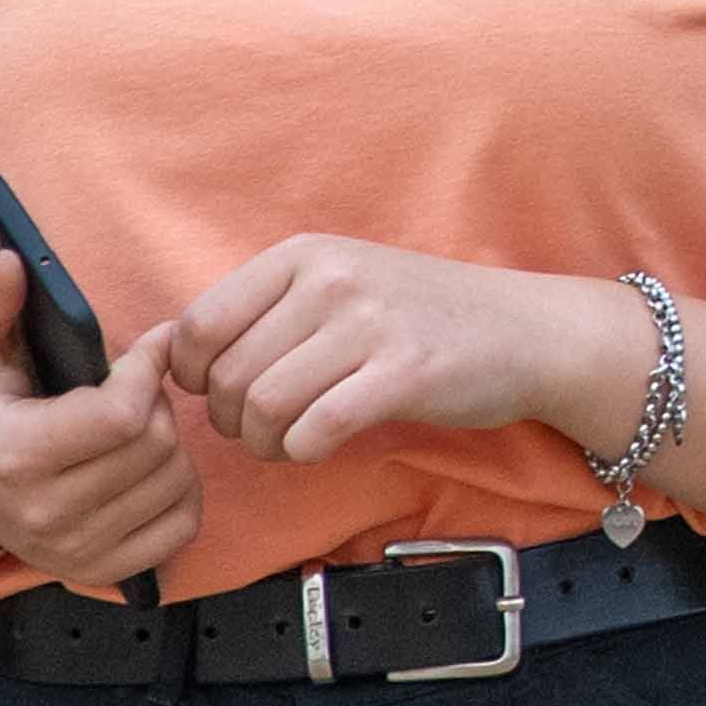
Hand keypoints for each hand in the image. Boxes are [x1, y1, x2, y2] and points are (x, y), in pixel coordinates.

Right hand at [0, 251, 195, 590]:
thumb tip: (13, 262)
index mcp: (14, 455)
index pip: (122, 415)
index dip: (148, 372)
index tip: (149, 350)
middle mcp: (43, 513)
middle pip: (156, 446)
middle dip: (158, 404)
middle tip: (137, 389)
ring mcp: (73, 550)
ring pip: (176, 482)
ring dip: (171, 444)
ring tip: (135, 425)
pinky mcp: (101, 571)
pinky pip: (183, 525)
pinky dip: (181, 491)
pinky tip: (148, 466)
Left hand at [169, 235, 634, 465]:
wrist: (528, 331)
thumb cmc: (423, 316)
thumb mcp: (342, 283)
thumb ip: (268, 308)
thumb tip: (176, 358)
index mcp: (305, 254)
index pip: (199, 326)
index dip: (194, 377)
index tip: (220, 394)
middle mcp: (333, 280)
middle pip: (228, 377)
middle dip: (231, 422)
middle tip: (262, 429)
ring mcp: (371, 324)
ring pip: (264, 408)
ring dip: (265, 444)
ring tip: (289, 441)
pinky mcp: (406, 373)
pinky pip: (316, 430)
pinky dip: (304, 451)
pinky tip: (320, 445)